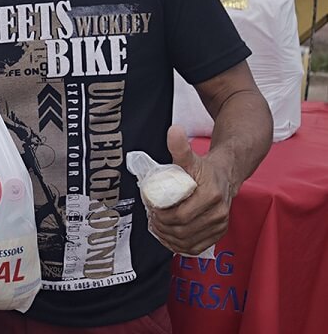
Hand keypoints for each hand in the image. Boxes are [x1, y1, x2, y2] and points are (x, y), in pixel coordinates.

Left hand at [148, 126, 232, 255]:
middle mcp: (219, 214)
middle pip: (182, 230)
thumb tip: (173, 130)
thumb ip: (180, 146)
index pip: (180, 216)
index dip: (161, 216)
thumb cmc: (204, 167)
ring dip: (168, 238)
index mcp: (211, 196)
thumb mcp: (190, 157)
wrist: (226, 175)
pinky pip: (197, 247)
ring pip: (188, 241)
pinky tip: (169, 238)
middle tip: (151, 218)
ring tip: (157, 227)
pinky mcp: (219, 233)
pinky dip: (180, 246)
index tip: (151, 209)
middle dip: (162, 227)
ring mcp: (220, 225)